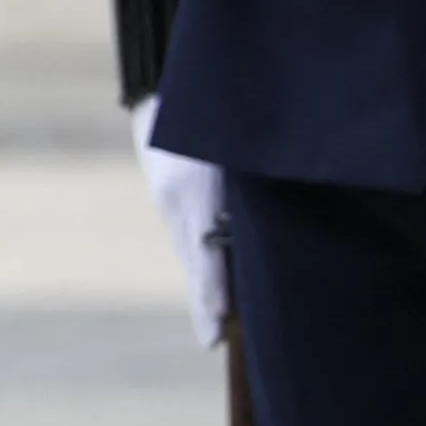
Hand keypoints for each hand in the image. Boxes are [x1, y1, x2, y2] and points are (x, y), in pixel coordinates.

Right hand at [128, 98, 226, 347]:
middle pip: (191, 260)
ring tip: (215, 320)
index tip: (216, 330)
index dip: (212, 293)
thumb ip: (250, 183)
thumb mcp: (233, 144)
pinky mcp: (167, 193)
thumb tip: (266, 227)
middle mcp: (175, 200)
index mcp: (193, 192)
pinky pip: (183, 232)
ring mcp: (167, 197)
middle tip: (214, 340)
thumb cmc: (211, 111)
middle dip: (205, 300)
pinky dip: (196, 257)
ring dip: (202, 281)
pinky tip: (209, 274)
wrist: (159, 85)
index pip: (203, 255)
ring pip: (187, 248)